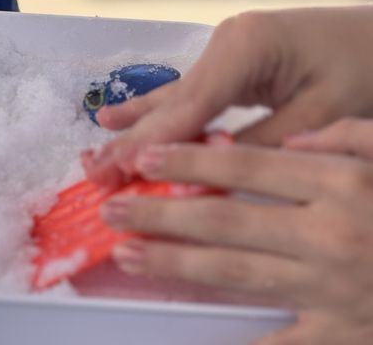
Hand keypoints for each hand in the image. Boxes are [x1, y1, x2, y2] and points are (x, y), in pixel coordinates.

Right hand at [85, 6, 372, 184]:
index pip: (190, 107)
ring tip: (94, 153)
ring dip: (138, 131)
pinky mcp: (232, 60)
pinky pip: (191, 94)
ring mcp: (226, 48)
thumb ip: (263, 147)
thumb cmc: (364, 66)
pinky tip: (121, 117)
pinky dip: (159, 113)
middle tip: (91, 173)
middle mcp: (227, 42)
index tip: (117, 173)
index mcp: (246, 46)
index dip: (152, 145)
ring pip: (176, 99)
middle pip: (173, 103)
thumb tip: (209, 185)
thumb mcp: (321, 114)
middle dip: (133, 142)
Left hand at [100, 120, 372, 343]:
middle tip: (115, 207)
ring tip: (131, 255)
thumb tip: (289, 144)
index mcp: (340, 182)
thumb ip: (348, 138)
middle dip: (163, 212)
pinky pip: (281, 343)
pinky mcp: (345, 335)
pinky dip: (238, 342)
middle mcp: (330, 234)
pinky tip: (192, 335)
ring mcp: (335, 290)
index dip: (189, 159)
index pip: (246, 166)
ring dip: (177, 263)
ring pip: (238, 272)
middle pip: (227, 219)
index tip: (145, 157)